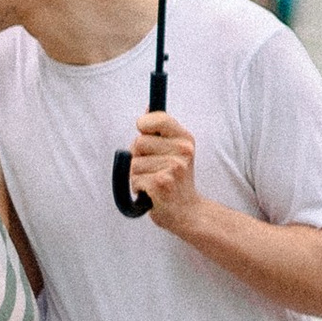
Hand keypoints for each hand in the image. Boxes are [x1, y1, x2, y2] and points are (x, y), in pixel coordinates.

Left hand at [128, 109, 201, 233]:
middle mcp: (182, 151)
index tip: (144, 132)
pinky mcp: (161, 184)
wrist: (188, 212)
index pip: (157, 118)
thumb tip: (147, 108)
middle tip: (153, 169)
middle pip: (138, 143)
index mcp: (185, 139)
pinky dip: (138, 189)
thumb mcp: (176, 151)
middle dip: (138, 158)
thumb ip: (161, 131)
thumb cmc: (177, 180)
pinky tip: (152, 193)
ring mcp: (172, 168)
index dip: (144, 125)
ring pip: (133, 164)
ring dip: (137, 176)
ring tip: (153, 182)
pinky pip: (134, 180)